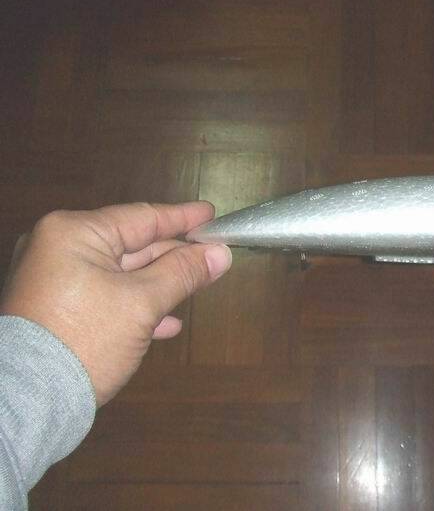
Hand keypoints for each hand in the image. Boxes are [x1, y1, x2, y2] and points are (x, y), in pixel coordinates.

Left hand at [0, 202, 231, 405]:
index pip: (141, 218)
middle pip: (132, 245)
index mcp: (73, 234)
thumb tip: (220, 254)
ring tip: (198, 286)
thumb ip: (183, 273)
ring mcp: (55, 281)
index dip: (182, 218)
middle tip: (213, 255)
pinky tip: (167, 323)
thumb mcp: (142, 303)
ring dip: (160, 284)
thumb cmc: (85, 340)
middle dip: (174, 255)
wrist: (29, 403)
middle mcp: (58, 249)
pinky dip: (136, 305)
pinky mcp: (57, 310)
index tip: (211, 215)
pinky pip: (106, 297)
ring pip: (121, 274)